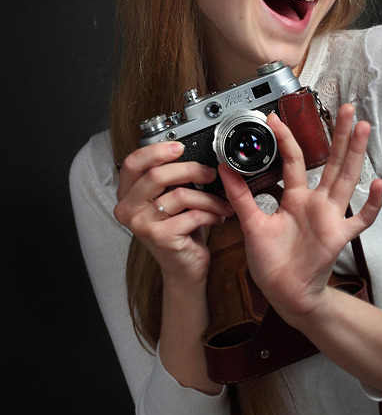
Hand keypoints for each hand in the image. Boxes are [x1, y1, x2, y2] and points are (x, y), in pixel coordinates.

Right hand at [114, 141, 233, 284]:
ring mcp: (142, 225)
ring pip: (180, 195)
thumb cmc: (179, 230)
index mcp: (127, 195)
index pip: (133, 163)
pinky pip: (193, 214)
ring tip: (221, 202)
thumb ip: (167, 178)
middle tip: (210, 174)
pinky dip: (212, 213)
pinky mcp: (161, 237)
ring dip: (209, 197)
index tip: (180, 147)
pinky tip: (218, 217)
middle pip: (157, 175)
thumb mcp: (168, 199)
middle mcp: (128, 210)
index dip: (156, 151)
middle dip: (191, 170)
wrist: (184, 268)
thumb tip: (187, 152)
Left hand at [218, 104, 381, 322]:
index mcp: (295, 198)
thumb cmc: (272, 262)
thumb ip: (240, 195)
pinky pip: (360, 219)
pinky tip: (379, 186)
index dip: (286, 139)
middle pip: (330, 162)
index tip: (277, 118)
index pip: (294, 160)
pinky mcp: (339, 237)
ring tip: (361, 128)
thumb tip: (224, 167)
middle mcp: (315, 203)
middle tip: (344, 108)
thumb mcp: (251, 224)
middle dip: (337, 135)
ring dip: (355, 154)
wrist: (284, 294)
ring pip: (347, 179)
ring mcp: (330, 218)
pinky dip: (371, 204)